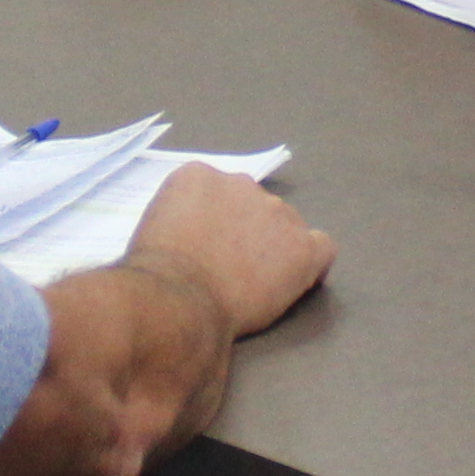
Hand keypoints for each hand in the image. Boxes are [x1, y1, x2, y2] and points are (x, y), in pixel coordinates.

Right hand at [127, 161, 332, 335]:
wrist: (177, 300)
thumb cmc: (152, 274)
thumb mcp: (153, 230)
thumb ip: (180, 220)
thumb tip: (190, 237)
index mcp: (199, 176)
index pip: (218, 193)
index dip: (218, 223)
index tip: (208, 248)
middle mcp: (242, 184)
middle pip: (253, 206)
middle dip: (245, 234)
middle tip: (227, 269)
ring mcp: (277, 213)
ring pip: (285, 226)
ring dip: (273, 248)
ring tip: (253, 284)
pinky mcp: (302, 247)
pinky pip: (322, 248)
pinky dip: (310, 264)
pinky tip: (293, 281)